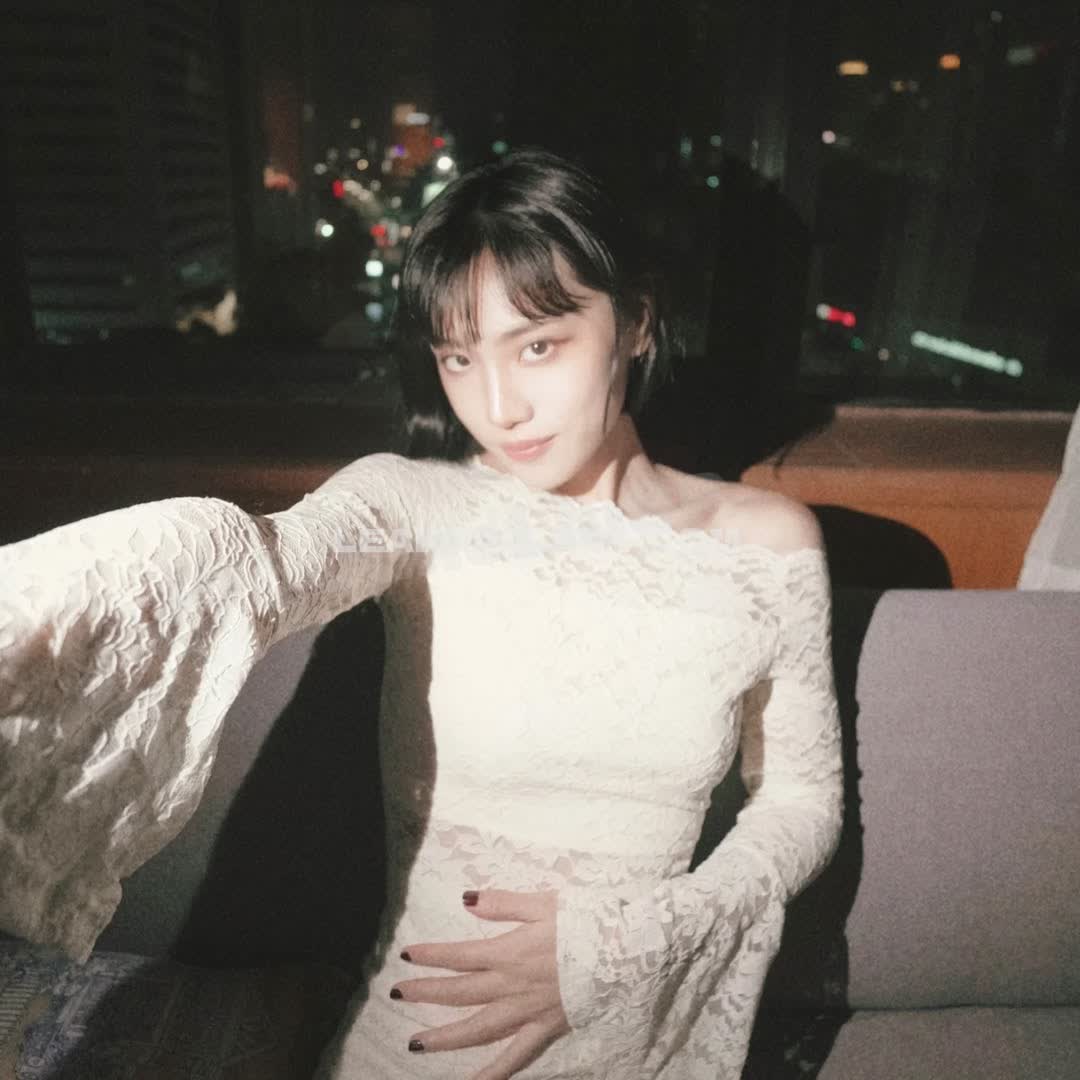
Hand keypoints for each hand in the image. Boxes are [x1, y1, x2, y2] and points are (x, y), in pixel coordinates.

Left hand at [392, 888, 570, 1079]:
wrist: (624, 952)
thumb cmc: (585, 921)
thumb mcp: (542, 902)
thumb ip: (502, 903)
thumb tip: (466, 900)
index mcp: (508, 952)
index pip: (459, 955)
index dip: (431, 955)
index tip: (407, 955)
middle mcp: (511, 985)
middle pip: (460, 992)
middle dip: (426, 993)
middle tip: (397, 994)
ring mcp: (527, 1011)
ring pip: (478, 1029)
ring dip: (445, 1037)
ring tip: (417, 1044)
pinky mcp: (545, 1028)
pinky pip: (516, 1057)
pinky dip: (494, 1074)